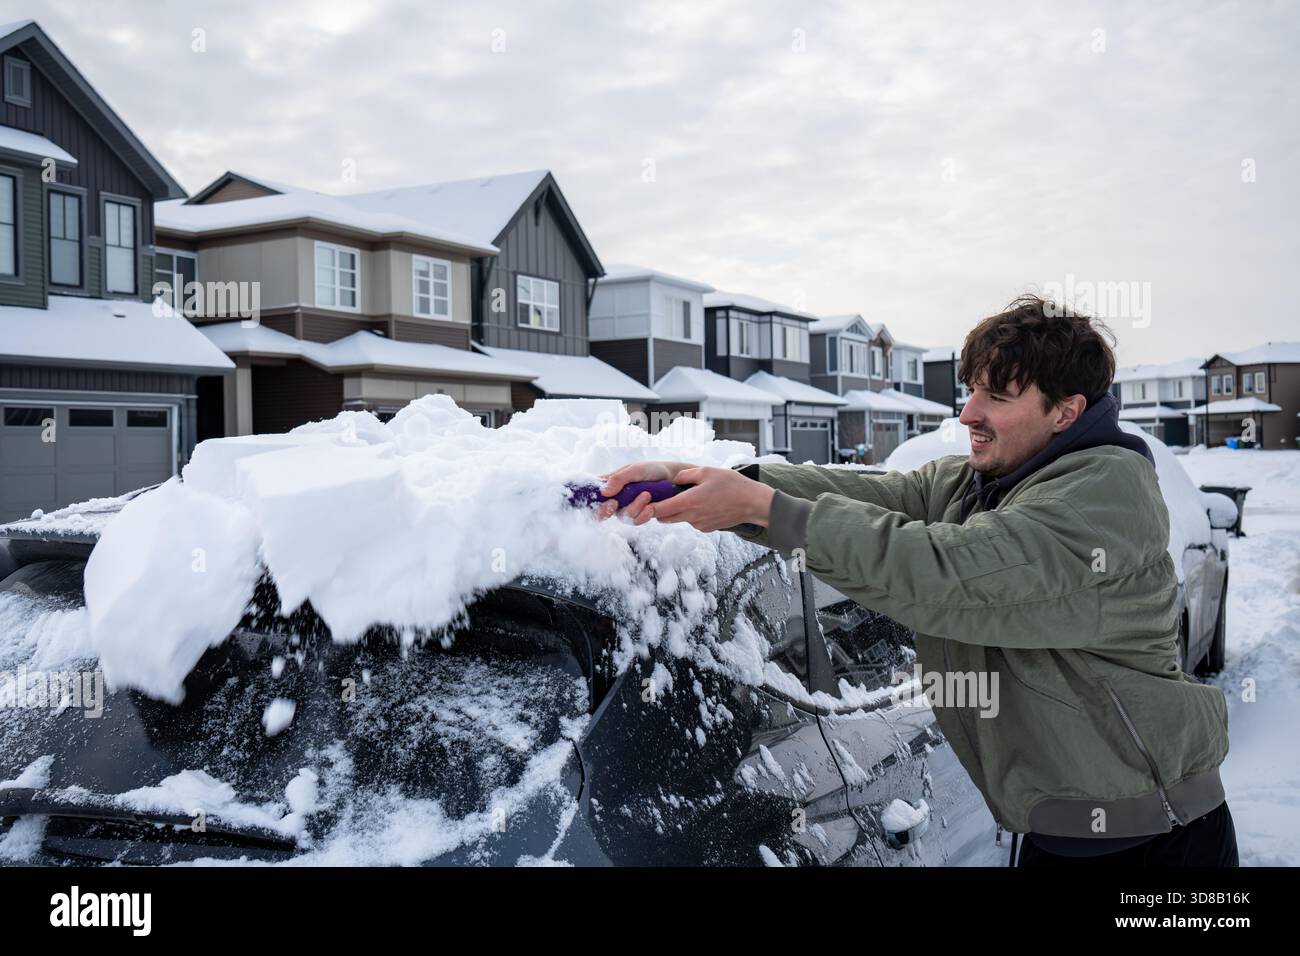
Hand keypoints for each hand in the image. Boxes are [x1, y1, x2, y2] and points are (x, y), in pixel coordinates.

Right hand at [595, 460, 693, 521]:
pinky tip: (651, 508)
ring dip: (634, 508)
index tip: (603, 499)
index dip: (591, 501)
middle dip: (605, 511)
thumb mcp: (636, 469)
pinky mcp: (639, 515)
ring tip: (647, 495)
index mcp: (610, 483)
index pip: (592, 494)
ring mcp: (627, 507)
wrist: (675, 478)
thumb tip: (603, 492)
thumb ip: (619, 479)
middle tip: (614, 504)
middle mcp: (616, 497)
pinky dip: (643, 515)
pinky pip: (635, 521)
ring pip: (621, 516)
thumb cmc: (653, 470)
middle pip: (600, 512)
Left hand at [600, 464, 774, 532]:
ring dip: (676, 511)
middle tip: (661, 496)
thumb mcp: (707, 471)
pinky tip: (703, 503)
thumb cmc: (731, 484)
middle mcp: (691, 517)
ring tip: (687, 496)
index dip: (648, 506)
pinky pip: (692, 522)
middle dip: (659, 509)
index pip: (659, 509)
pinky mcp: (707, 528)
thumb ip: (685, 474)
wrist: (753, 503)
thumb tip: (673, 478)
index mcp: (688, 502)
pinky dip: (691, 514)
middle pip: (664, 518)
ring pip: (678, 519)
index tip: (643, 500)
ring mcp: (699, 524)